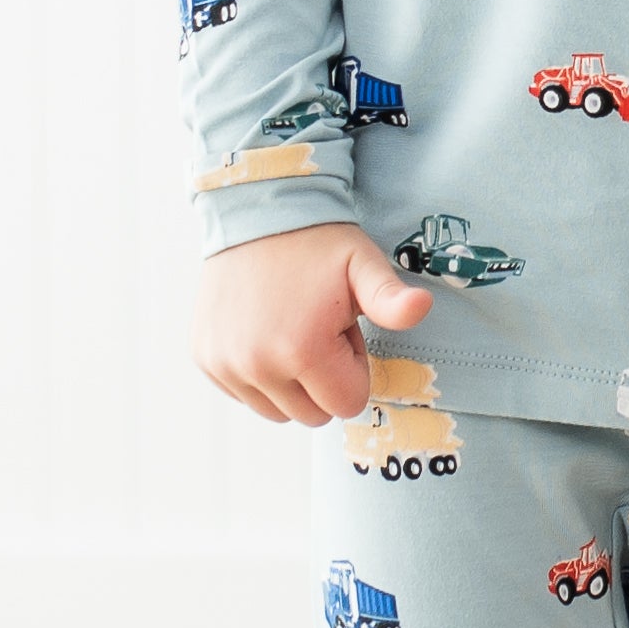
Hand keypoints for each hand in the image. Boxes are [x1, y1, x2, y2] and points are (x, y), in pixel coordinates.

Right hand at [195, 220, 429, 425]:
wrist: (257, 212)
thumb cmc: (318, 243)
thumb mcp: (364, 266)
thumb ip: (392, 299)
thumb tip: (422, 307)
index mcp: (302, 350)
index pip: (348, 404)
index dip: (353, 368)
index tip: (342, 330)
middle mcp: (257, 365)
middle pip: (313, 415)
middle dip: (323, 378)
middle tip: (318, 327)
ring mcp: (226, 364)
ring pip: (277, 411)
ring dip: (291, 383)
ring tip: (292, 328)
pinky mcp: (206, 358)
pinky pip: (245, 393)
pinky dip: (259, 374)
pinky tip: (263, 330)